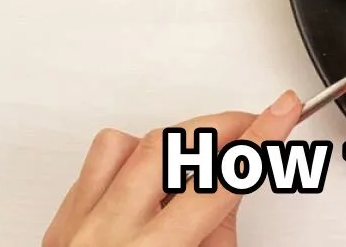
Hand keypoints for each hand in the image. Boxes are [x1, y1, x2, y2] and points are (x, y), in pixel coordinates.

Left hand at [43, 91, 301, 246]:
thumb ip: (218, 231)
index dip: (260, 140)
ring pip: (129, 144)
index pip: (220, 182)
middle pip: (173, 147)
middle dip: (222, 128)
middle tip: (253, 128)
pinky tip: (152, 178)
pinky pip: (99, 162)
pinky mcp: (61, 220)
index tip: (283, 111)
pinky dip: (132, 158)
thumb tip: (229, 183)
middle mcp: (109, 237)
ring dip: (173, 144)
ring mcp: (78, 225)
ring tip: (197, 165)